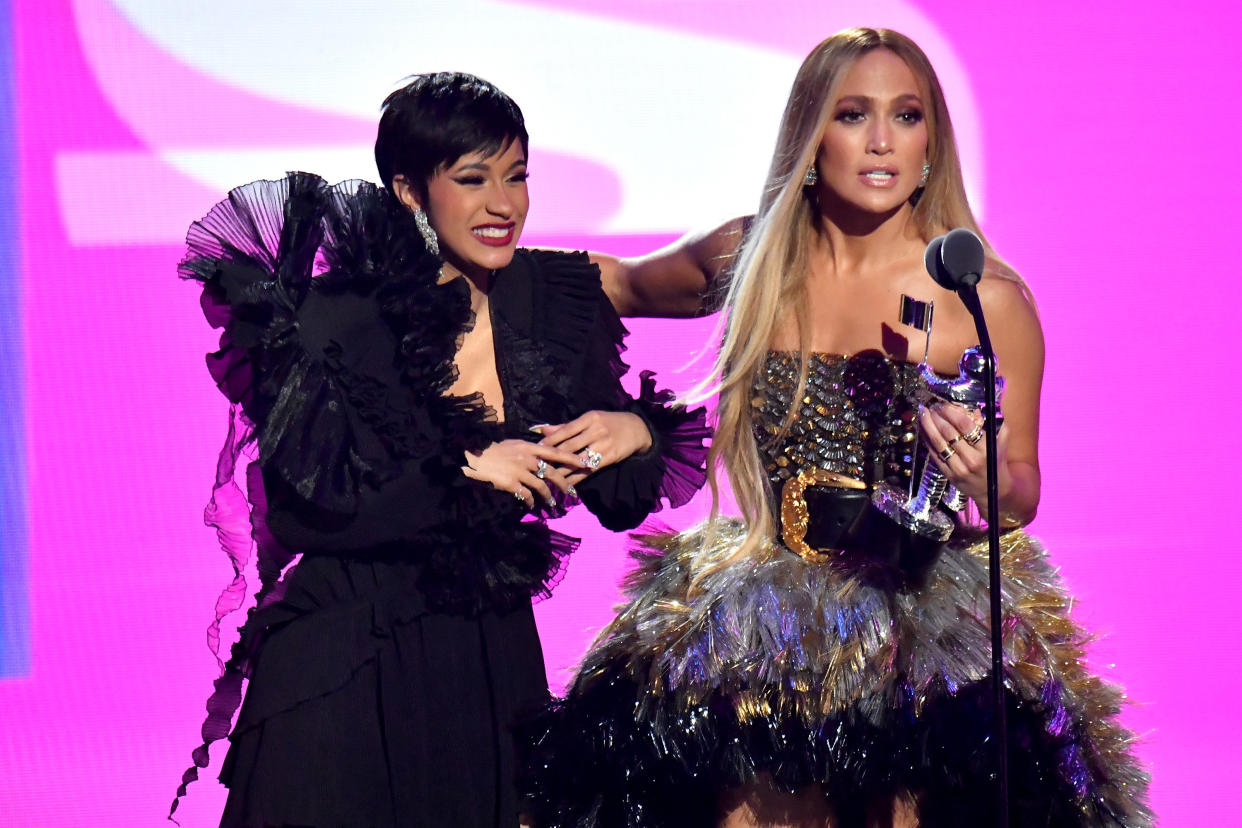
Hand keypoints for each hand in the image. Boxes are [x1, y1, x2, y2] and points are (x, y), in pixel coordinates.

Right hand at [462, 439, 582, 508]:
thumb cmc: (489, 450)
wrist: (470, 457)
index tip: (584, 463)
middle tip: (573, 492)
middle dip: (565, 483)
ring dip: (549, 497)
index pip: (554, 451)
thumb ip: (526, 448)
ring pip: (541, 486)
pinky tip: (533, 506)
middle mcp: (526, 458)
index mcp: (527, 446)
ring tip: (553, 504)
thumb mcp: (510, 444)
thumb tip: (541, 450)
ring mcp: (518, 471)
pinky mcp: (511, 483)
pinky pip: (527, 495)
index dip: (571, 458)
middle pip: (552, 471)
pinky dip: (532, 502)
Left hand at [536, 411, 652, 484]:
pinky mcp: (609, 458)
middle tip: (537, 466)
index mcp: (589, 418)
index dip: (550, 440)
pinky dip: (577, 478)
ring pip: (578, 460)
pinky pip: (589, 470)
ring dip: (562, 470)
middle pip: (570, 446)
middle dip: (552, 457)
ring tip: (548, 478)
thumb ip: (566, 426)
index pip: (565, 430)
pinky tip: (566, 484)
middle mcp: (596, 431)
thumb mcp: (590, 419)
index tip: (536, 449)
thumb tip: (541, 430)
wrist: (637, 429)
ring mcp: (603, 445)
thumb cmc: (609, 422)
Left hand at [919, 402, 1011, 508]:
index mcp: (985, 449)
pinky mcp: (948, 475)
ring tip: (923, 414)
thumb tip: (995, 402)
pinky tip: (923, 430)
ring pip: (938, 443)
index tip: (943, 404)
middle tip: (930, 406)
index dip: (951, 413)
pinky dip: (927, 441)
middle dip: (937, 417)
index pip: (965, 426)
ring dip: (928, 427)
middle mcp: (971, 459)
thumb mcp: (1002, 444)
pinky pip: (934, 455)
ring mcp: (958, 468)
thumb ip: (999, 424)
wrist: (993, 491)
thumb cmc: (996, 463)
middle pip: (949, 433)